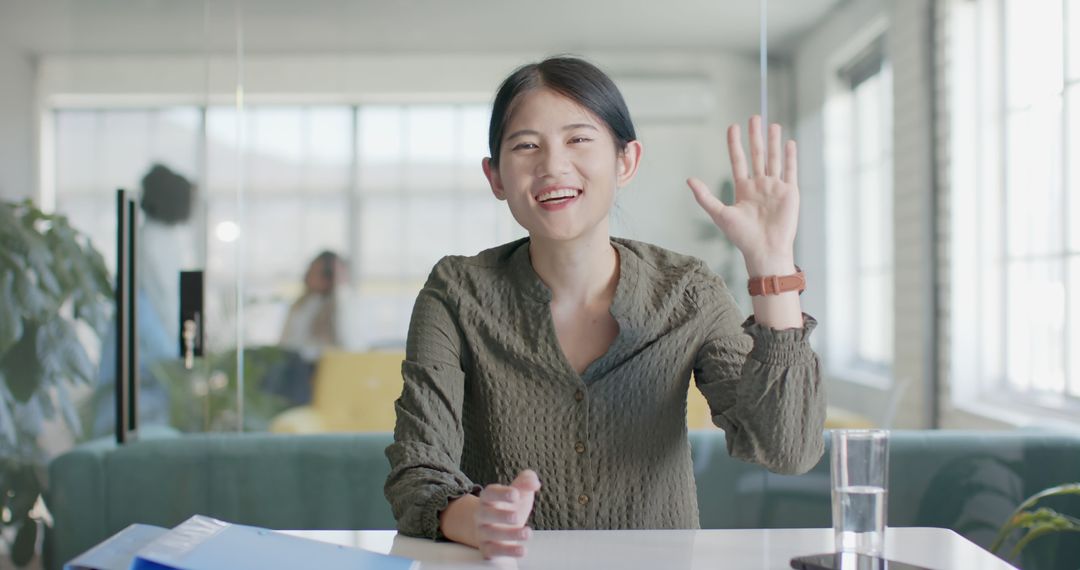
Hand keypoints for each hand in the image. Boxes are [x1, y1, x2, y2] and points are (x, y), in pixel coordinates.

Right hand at [475, 470, 540, 558]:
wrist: (495, 528)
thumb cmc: (510, 507)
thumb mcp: (520, 491)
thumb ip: (527, 481)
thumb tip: (534, 483)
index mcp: (488, 498)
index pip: (490, 493)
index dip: (501, 494)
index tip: (516, 494)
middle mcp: (482, 514)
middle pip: (485, 514)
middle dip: (501, 516)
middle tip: (517, 517)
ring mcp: (482, 532)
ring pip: (490, 534)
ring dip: (509, 534)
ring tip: (527, 533)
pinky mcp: (487, 548)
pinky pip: (494, 551)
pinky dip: (508, 552)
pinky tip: (522, 550)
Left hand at [687, 115, 798, 275]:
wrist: (764, 250)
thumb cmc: (741, 236)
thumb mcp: (719, 214)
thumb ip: (705, 196)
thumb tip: (689, 179)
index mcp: (743, 188)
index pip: (738, 160)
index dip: (735, 144)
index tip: (733, 126)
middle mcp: (759, 185)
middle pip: (757, 155)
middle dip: (755, 136)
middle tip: (754, 117)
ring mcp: (775, 187)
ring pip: (774, 159)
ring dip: (773, 142)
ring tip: (772, 124)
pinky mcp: (790, 193)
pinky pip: (790, 170)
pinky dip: (789, 157)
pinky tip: (789, 143)